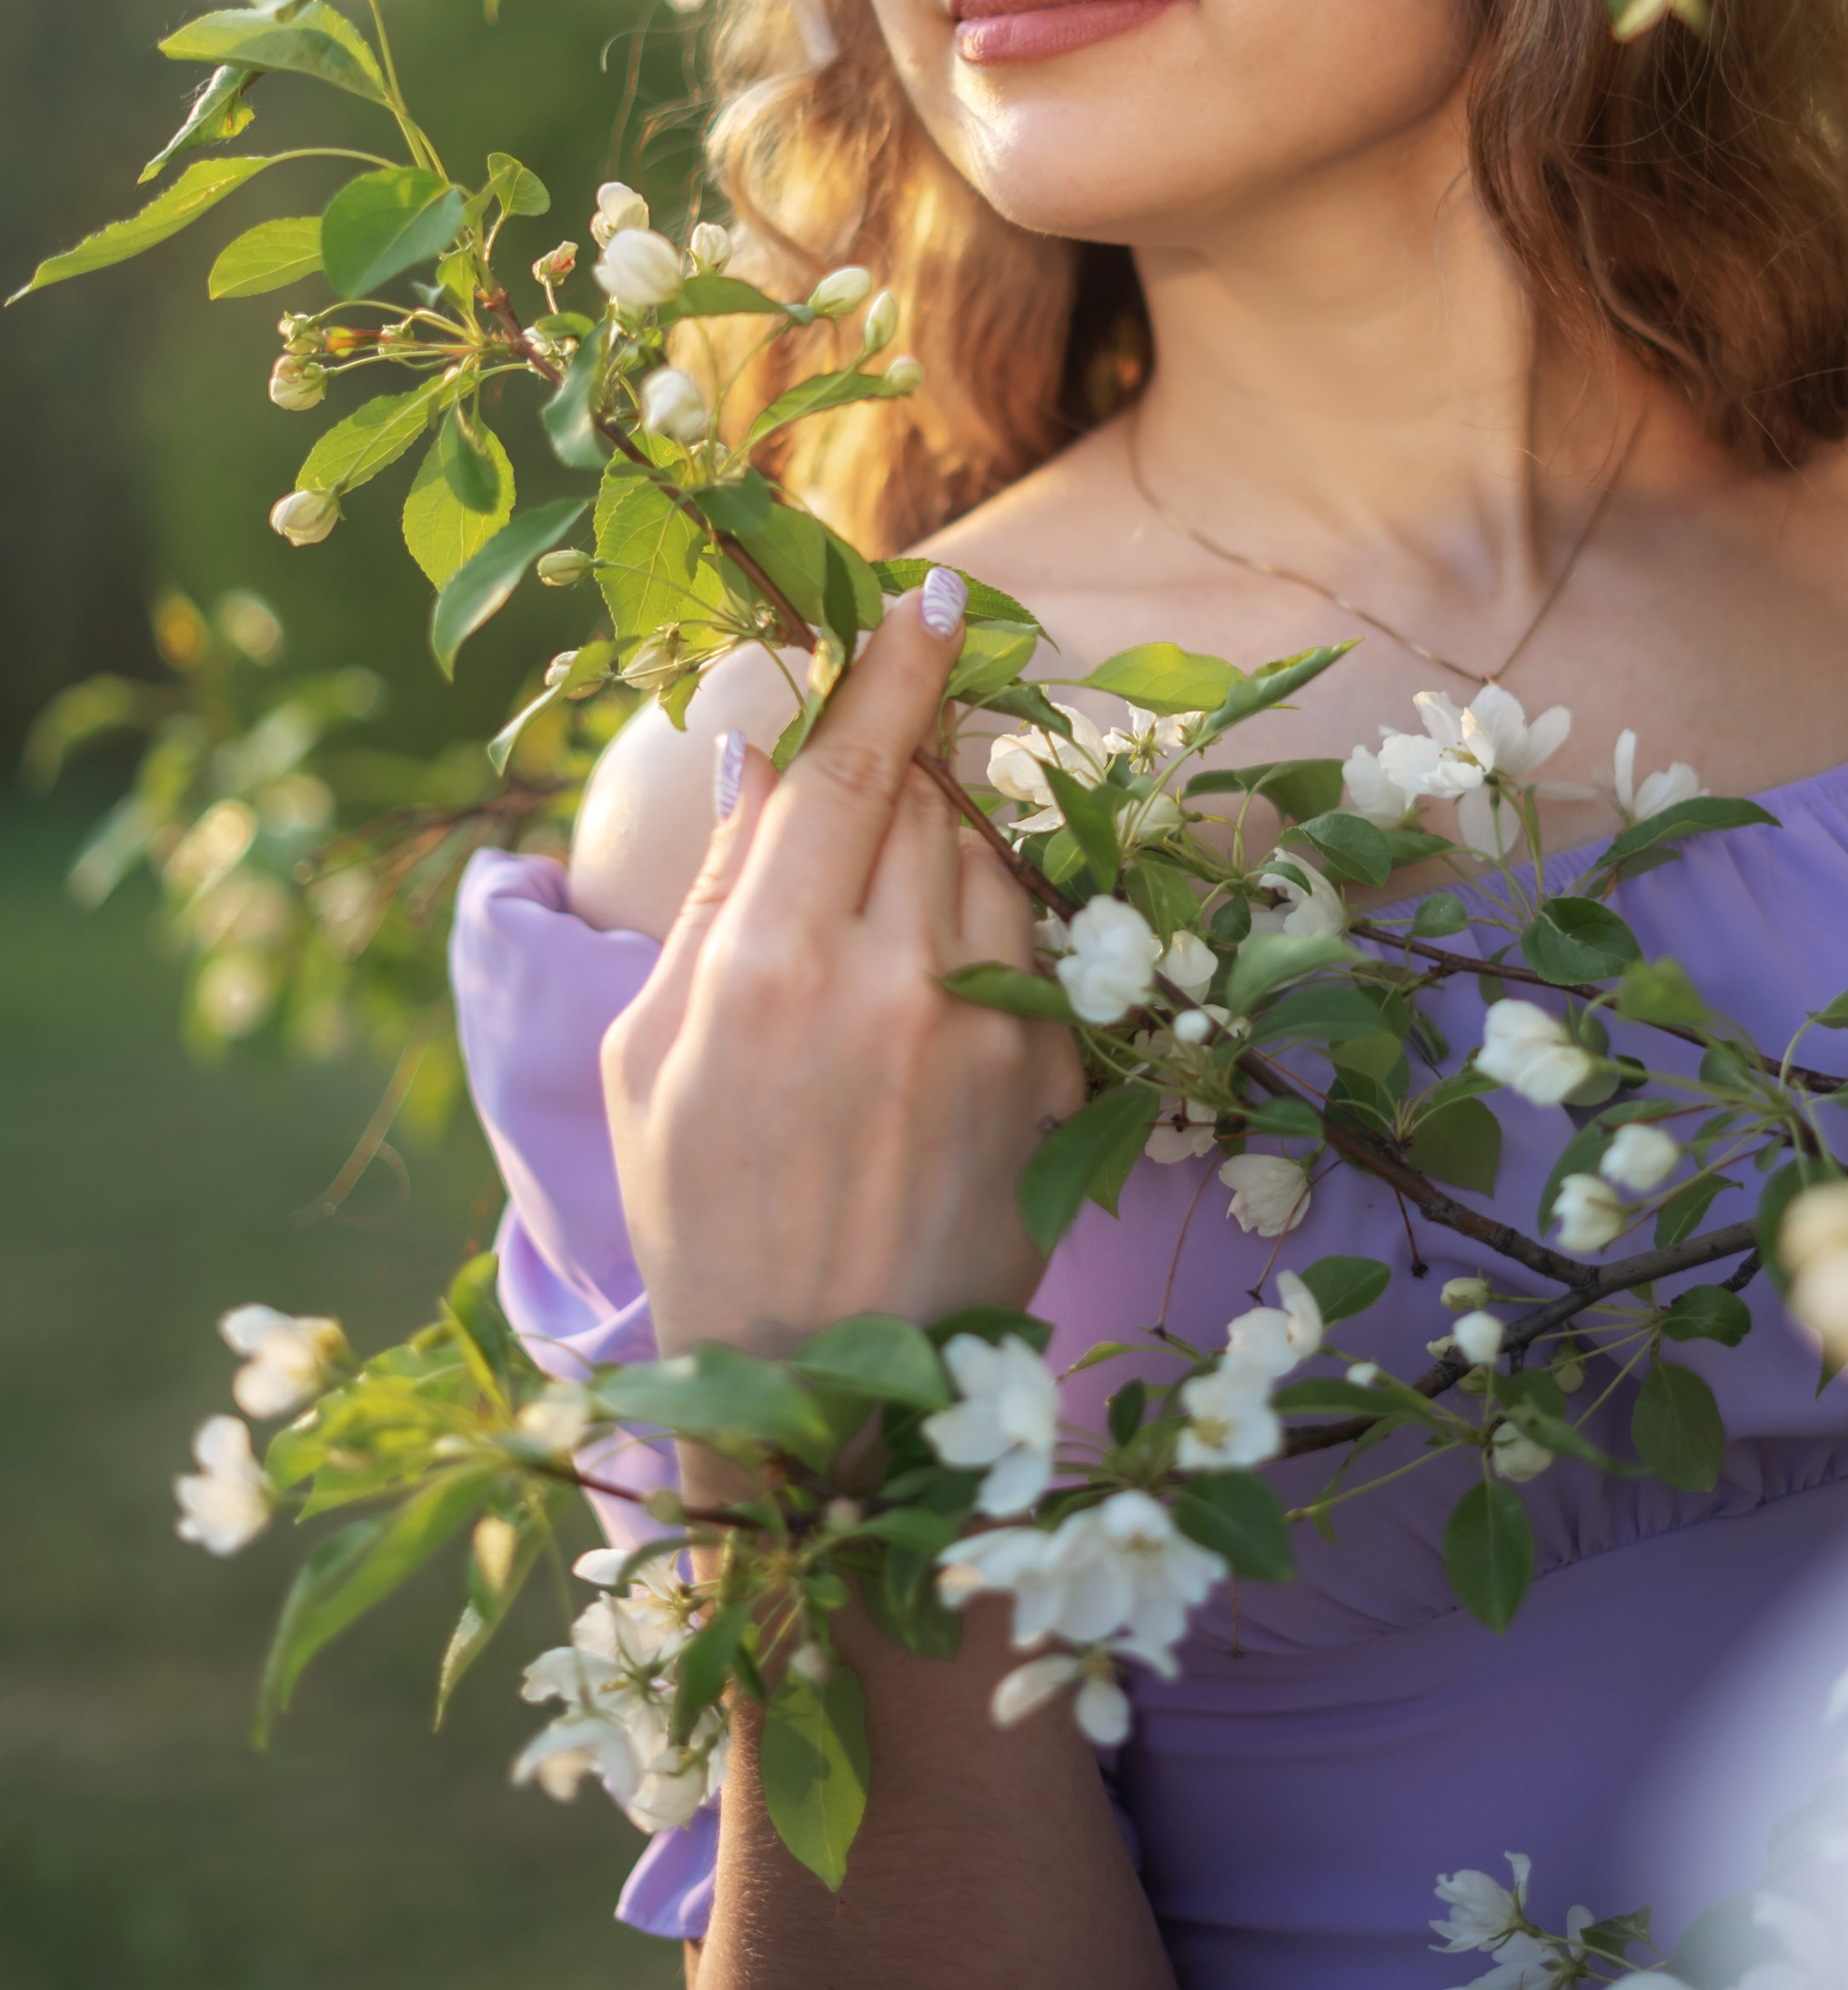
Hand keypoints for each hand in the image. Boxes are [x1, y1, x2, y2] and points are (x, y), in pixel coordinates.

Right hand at [601, 577, 1080, 1357]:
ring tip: (890, 930)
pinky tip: (940, 995)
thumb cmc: (705, 1217)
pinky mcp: (1055, 1082)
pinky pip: (1037, 950)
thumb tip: (763, 754)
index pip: (848, 769)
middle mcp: (892, 985)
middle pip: (926, 797)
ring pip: (994, 862)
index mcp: (770, 969)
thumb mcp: (650, 1059)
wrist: (822, 1394)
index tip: (931, 595)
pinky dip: (996, 936)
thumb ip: (714, 898)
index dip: (891, 670)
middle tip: (888, 764)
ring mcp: (989, 1033)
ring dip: (954, 850)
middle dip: (912, 762)